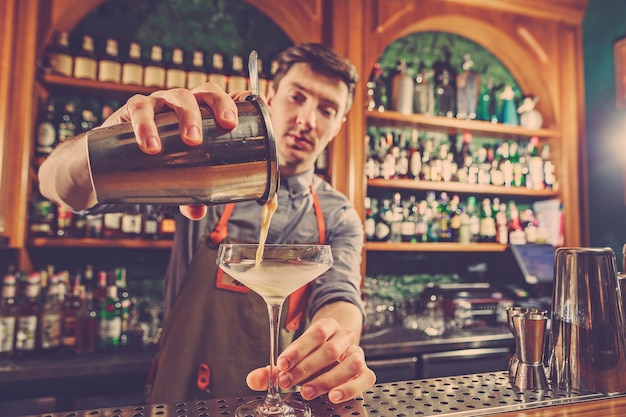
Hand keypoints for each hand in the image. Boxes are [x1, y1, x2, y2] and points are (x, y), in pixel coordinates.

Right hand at [101, 83, 240, 220]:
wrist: (115, 155)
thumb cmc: (158, 158)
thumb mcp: (178, 175)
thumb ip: (190, 193)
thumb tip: (198, 212)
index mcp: (201, 113)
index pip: (223, 99)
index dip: (237, 101)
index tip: (244, 116)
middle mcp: (183, 102)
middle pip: (206, 91)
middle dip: (218, 104)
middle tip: (226, 125)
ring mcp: (160, 102)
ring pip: (178, 96)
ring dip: (187, 116)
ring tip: (191, 141)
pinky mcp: (133, 108)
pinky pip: (140, 108)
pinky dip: (146, 124)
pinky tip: (151, 144)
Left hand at [246, 317, 375, 402]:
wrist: (339, 352)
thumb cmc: (312, 356)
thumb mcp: (292, 359)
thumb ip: (273, 370)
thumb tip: (253, 379)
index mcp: (328, 326)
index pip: (315, 333)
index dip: (298, 349)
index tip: (281, 364)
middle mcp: (345, 337)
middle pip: (329, 350)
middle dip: (305, 368)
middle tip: (287, 381)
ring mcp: (357, 353)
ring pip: (349, 364)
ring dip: (326, 380)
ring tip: (307, 391)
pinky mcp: (365, 370)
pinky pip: (364, 378)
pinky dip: (350, 388)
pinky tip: (333, 396)